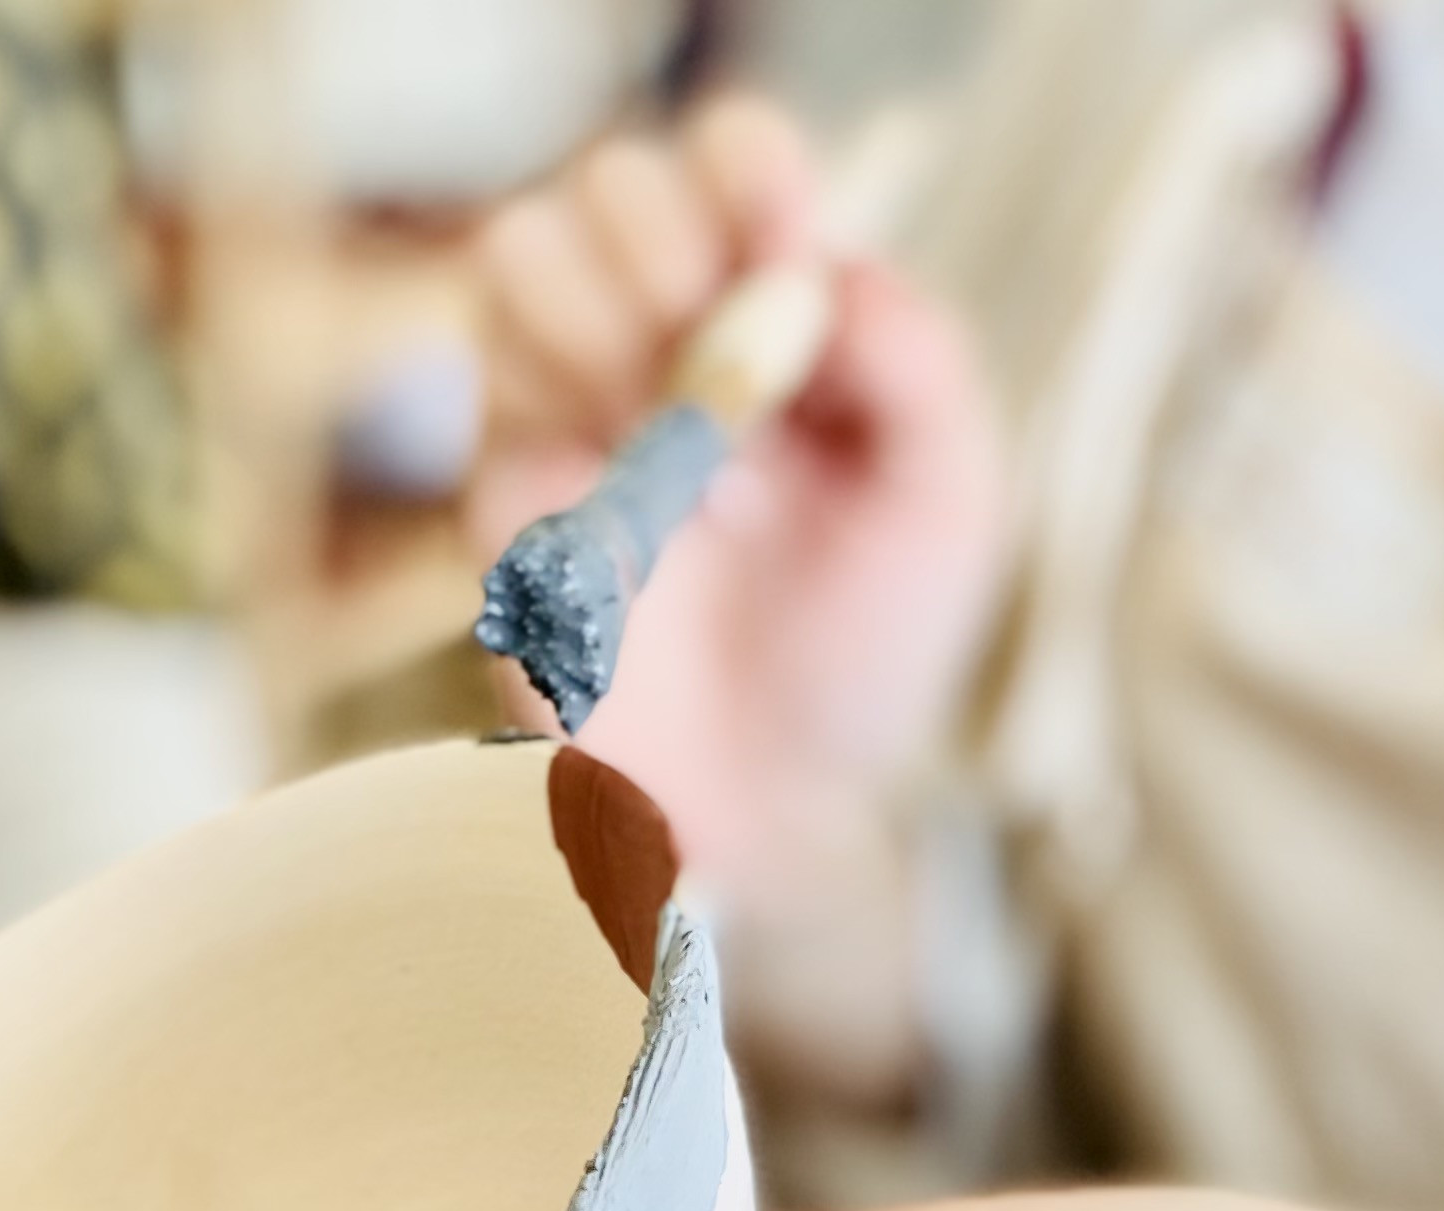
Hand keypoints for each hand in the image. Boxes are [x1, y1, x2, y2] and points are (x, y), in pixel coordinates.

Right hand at [470, 98, 1007, 916]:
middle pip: (611, 183)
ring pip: (518, 257)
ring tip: (662, 428)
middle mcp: (656, 340)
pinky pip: (495, 432)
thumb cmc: (864, 654)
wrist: (776, 808)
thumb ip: (923, 371)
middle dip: (660, 241)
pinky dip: (565, 470)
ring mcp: (564, 413)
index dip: (747, 174)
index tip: (781, 245)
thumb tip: (837, 274)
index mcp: (769, 317)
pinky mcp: (500, 510)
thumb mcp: (947, 511)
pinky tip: (637, 552)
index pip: (734, 169)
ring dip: (592, 321)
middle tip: (704, 336)